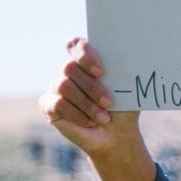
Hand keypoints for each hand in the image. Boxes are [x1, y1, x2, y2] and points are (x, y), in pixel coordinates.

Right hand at [40, 38, 139, 156]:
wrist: (117, 135)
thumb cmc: (123, 109)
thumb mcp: (126, 89)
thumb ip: (121, 71)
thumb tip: (132, 55)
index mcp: (87, 62)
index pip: (75, 45)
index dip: (84, 54)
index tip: (100, 72)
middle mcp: (69, 72)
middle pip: (70, 68)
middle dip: (92, 87)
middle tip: (110, 103)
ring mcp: (57, 88)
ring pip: (64, 86)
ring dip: (87, 104)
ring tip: (104, 118)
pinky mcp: (48, 105)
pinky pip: (58, 104)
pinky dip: (77, 115)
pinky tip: (91, 122)